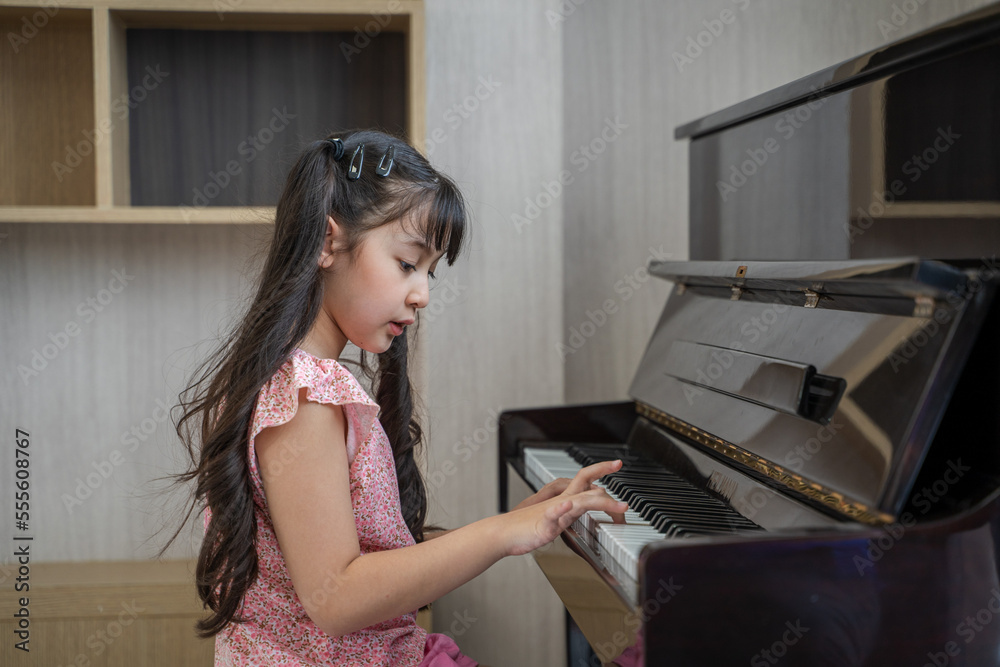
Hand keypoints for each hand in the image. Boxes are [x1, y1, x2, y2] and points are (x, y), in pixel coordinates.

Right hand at [500, 459, 628, 556]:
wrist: (503, 532)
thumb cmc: (526, 526)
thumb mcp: (555, 516)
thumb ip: (572, 508)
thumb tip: (590, 498)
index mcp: (564, 499)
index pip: (586, 477)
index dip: (602, 468)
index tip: (617, 463)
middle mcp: (561, 502)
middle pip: (588, 487)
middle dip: (609, 489)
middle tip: (627, 502)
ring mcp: (553, 513)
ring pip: (579, 502)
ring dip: (601, 503)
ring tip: (620, 508)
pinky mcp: (543, 525)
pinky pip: (551, 514)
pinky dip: (559, 509)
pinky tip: (566, 505)